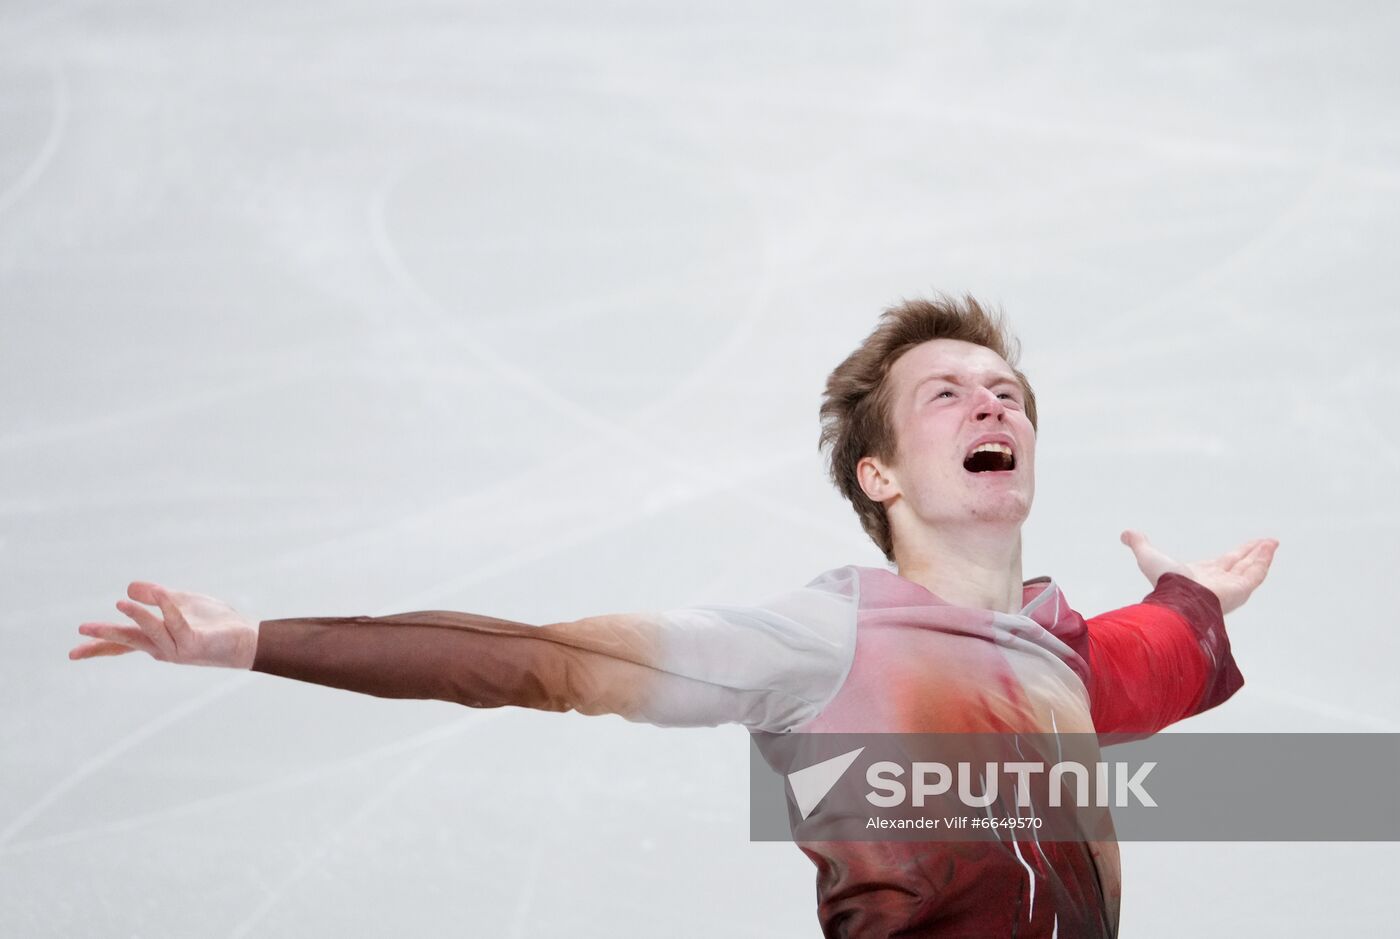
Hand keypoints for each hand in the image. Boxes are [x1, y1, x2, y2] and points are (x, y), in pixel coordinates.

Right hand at [70, 581, 258, 668]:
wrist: (246, 638)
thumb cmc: (212, 622)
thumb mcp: (181, 603)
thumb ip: (157, 596)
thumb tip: (129, 587)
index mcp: (155, 639)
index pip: (122, 644)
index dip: (98, 647)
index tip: (72, 654)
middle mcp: (161, 647)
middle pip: (128, 642)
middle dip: (106, 636)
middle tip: (82, 629)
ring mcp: (177, 648)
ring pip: (150, 633)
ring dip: (136, 617)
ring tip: (120, 603)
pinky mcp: (193, 644)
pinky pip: (177, 624)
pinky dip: (168, 609)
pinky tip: (163, 595)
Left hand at [1120, 530, 1278, 615]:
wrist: (1179, 602)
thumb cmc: (1165, 583)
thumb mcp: (1149, 557)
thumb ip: (1139, 544)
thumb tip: (1125, 533)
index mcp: (1200, 576)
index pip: (1221, 564)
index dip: (1233, 556)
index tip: (1242, 549)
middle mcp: (1218, 581)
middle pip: (1239, 564)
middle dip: (1251, 553)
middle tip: (1264, 543)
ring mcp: (1231, 586)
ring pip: (1250, 567)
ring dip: (1261, 554)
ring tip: (1272, 542)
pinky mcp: (1241, 589)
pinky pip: (1256, 573)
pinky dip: (1264, 560)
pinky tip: (1271, 548)